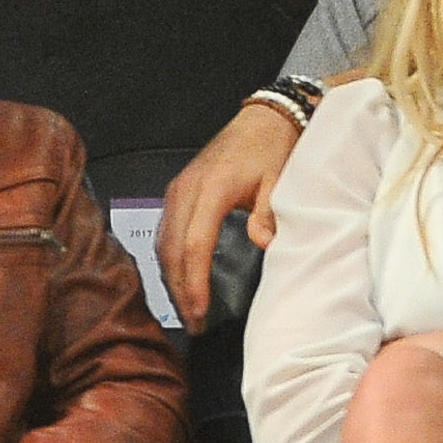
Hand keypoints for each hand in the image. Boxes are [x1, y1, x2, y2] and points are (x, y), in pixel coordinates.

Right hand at [159, 102, 304, 327]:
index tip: (201, 311)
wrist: (263, 118)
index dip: (194, 282)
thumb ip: (270, 214)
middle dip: (179, 290)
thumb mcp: (280, 180)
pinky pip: (164, 233)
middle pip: (172, 250)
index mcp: (211, 188)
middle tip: (193, 323)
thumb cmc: (273, 148)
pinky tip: (179, 280)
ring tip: (186, 309)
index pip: (194, 244)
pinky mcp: (177, 192)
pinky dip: (169, 261)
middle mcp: (186, 190)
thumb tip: (263, 245)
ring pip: (163, 244)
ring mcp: (177, 190)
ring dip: (171, 278)